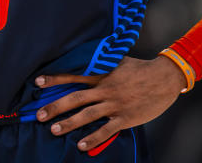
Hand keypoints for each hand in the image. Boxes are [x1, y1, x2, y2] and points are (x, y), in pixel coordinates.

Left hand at [34, 56, 183, 152]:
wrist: (164, 77)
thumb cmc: (140, 69)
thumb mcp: (118, 60)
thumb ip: (101, 62)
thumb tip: (85, 57)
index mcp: (102, 74)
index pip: (73, 76)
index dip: (55, 78)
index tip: (37, 82)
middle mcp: (105, 89)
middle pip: (75, 98)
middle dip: (55, 107)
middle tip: (39, 115)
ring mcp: (115, 104)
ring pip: (87, 115)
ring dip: (69, 123)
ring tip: (54, 130)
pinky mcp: (125, 117)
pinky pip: (106, 130)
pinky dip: (93, 138)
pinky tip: (81, 145)